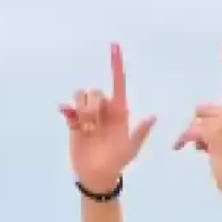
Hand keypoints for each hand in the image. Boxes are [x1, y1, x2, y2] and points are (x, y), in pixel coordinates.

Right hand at [60, 43, 156, 192]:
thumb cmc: (117, 162)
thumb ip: (140, 132)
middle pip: (95, 91)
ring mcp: (88, 115)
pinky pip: (69, 107)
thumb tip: (153, 117)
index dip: (116, 65)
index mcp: (119, 112)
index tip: (115, 46)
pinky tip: (72, 121)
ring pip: (81, 96)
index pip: (118, 83)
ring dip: (82, 111)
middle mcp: (103, 109)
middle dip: (93, 107)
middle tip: (94, 127)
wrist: (98, 175)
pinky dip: (69, 111)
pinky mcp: (73, 121)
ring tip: (86, 129)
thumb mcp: (131, 148)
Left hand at [174, 45, 221, 198]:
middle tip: (205, 146)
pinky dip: (183, 140)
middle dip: (199, 126)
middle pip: (203, 109)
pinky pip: (190, 132)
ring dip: (194, 137)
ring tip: (203, 151)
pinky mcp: (213, 133)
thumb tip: (198, 130)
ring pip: (196, 122)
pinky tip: (180, 148)